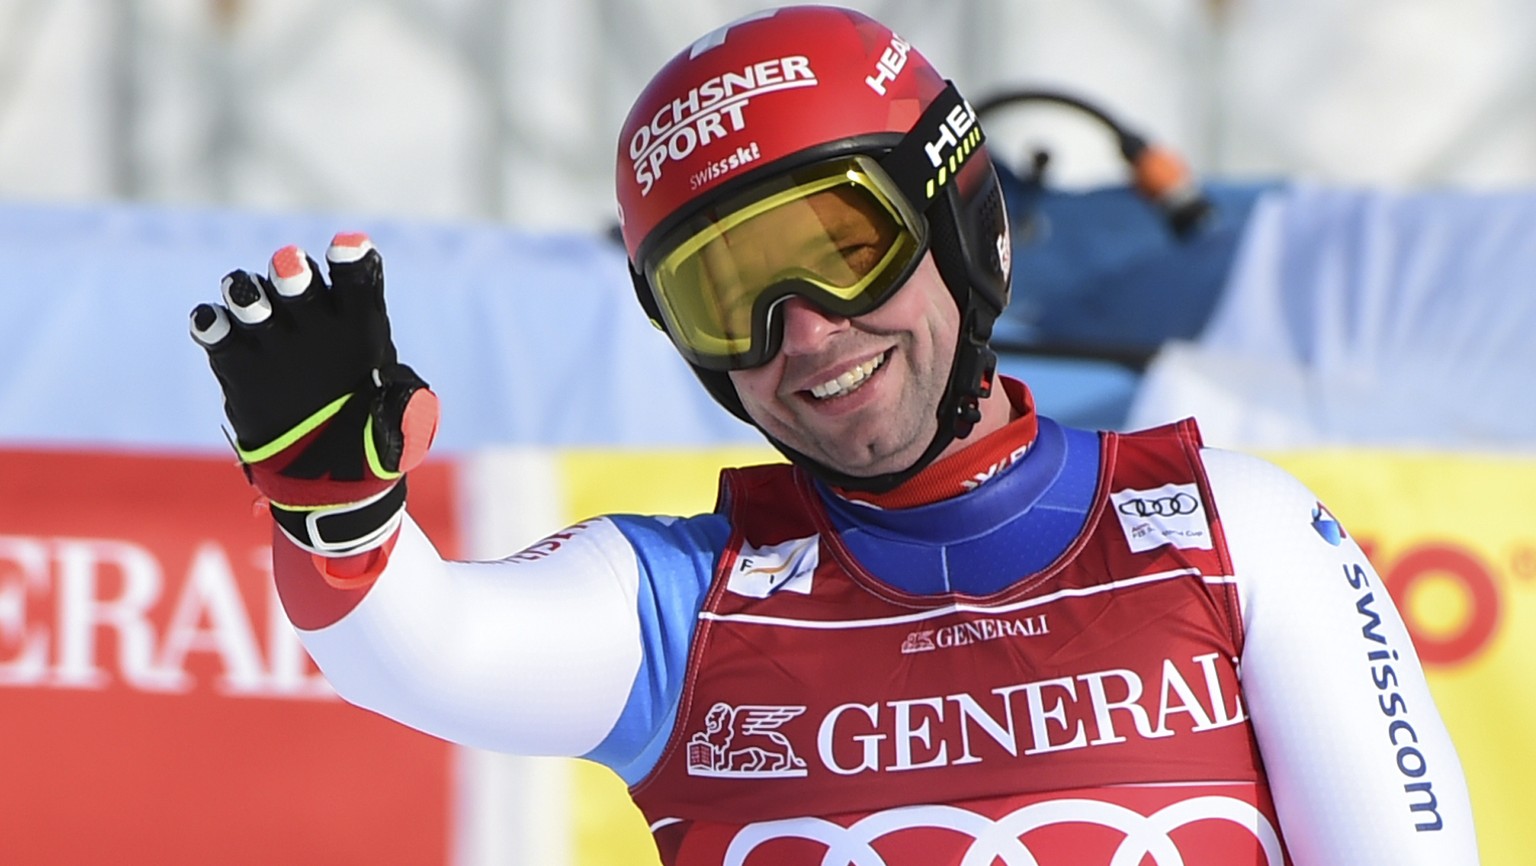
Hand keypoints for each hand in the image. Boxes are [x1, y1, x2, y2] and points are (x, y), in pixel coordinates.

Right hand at [190, 232, 437, 554]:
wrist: (321, 472)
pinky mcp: (236, 359)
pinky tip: (212, 325)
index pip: (359, 277)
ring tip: (250, 305)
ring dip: (247, 292)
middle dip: (292, 271)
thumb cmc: (367, 438)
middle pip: (299, 278)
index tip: (350, 250)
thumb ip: (405, 414)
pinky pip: (217, 332)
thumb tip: (408, 403)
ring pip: (252, 295)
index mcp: (359, 324)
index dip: (353, 259)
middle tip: (291, 274)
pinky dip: (210, 324)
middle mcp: (313, 317)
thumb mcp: (396, 434)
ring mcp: (271, 334)